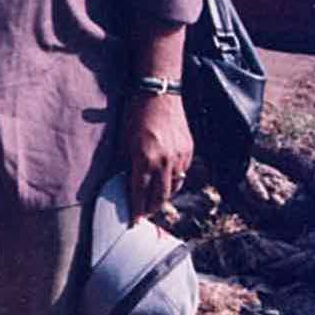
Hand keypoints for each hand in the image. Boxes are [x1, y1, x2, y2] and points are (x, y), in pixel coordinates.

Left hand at [123, 92, 192, 222]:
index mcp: (145, 159)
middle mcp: (165, 161)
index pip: (140, 191)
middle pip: (160, 195)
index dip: (136, 208)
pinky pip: (182, 173)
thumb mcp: (124, 139)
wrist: (159, 94)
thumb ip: (127, 162)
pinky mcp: (189, 152)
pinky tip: (165, 181)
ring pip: (174, 186)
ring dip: (164, 196)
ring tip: (154, 201)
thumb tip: (125, 180)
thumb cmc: (136, 114)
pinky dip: (174, 180)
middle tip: (144, 215)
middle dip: (151, 208)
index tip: (134, 221)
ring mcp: (180, 157)